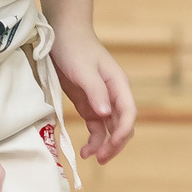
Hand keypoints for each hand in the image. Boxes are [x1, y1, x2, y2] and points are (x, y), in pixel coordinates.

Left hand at [49, 27, 136, 163]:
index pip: (128, 113)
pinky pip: (96, 127)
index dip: (123, 131)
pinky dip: (93, 140)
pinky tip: (85, 150)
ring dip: (104, 145)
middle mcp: (114, 95)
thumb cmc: (75, 47)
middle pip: (123, 125)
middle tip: (101, 158)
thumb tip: (106, 114)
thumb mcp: (83, 69)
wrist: (62, 33)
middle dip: (115, 144)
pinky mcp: (88, 104)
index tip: (112, 143)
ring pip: (110, 129)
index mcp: (118, 85)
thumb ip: (95, 91)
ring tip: (91, 157)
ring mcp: (101, 101)